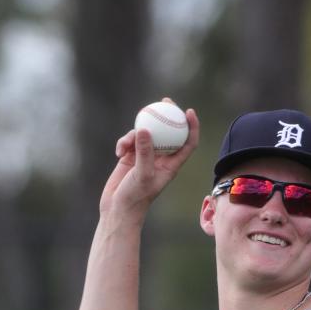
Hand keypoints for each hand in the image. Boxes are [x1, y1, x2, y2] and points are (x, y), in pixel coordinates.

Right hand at [99, 100, 199, 217]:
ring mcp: (146, 157)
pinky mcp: (131, 157)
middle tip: (165, 101)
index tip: (189, 111)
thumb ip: (144, 152)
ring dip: (134, 135)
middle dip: (168, 116)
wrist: (118, 209)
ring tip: (125, 147)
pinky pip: (130, 140)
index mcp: (171, 166)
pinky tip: (118, 152)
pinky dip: (124, 142)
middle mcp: (161, 159)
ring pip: (146, 134)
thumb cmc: (135, 197)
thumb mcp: (141, 174)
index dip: (192, 127)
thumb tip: (144, 129)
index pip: (187, 144)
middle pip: (169, 133)